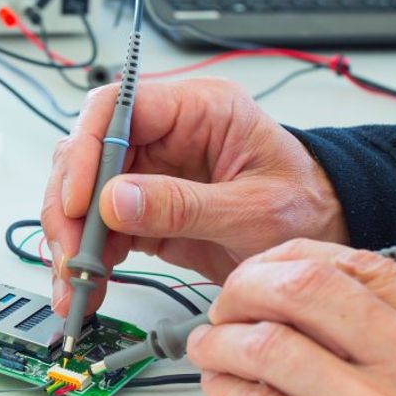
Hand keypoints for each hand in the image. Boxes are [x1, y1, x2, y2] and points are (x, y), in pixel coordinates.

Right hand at [42, 77, 346, 316]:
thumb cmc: (307, 207)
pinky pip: (98, 228)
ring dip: (71, 239)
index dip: (87, 151)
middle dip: (69, 207)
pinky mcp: (142, 210)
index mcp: (197, 110)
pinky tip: (88, 286)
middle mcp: (164, 135)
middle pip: (86, 153)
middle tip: (72, 253)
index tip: (80, 202)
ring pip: (83, 194)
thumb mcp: (255, 209)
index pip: (116, 108)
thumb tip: (116, 201)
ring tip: (76, 284)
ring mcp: (148, 172)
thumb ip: (185, 205)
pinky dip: (87, 259)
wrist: (326, 237)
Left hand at [187, 239, 395, 395]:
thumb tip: (289, 287)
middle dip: (243, 288)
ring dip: (218, 340)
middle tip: (226, 307)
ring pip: (263, 343)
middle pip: (300, 287)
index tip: (260, 274)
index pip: (353, 264)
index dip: (286, 261)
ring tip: (210, 346)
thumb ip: (387, 321)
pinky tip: (224, 386)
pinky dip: (221, 388)